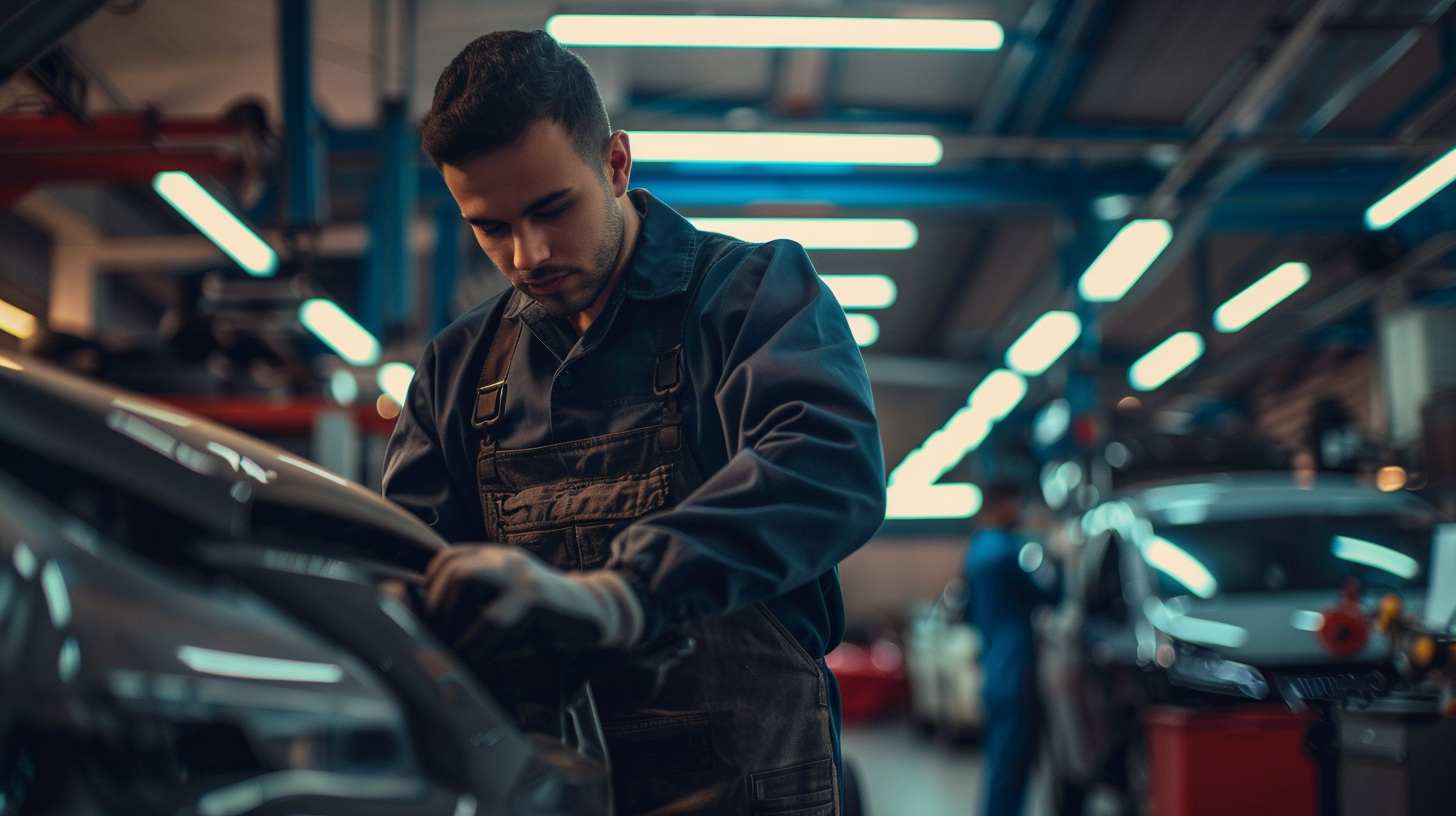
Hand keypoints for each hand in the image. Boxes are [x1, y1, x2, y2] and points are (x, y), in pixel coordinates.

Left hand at [423, 544, 643, 649]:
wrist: (595, 617)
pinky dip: (474, 643)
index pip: (449, 559)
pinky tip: (473, 659)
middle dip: (438, 609)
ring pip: (466, 581)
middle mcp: (506, 559)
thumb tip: (431, 633)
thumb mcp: (507, 607)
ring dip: (452, 621)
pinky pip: (492, 618)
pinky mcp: (536, 597)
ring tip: (457, 649)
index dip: (432, 589)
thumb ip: (475, 610)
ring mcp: (522, 574)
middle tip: (441, 642)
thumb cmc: (544, 622)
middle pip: (453, 568)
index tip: (432, 621)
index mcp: (497, 558)